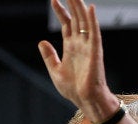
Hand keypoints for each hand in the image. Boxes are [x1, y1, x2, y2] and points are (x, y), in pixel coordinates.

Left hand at [38, 0, 115, 119]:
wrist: (84, 100)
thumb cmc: (73, 89)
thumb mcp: (54, 70)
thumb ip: (49, 55)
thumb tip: (41, 42)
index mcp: (71, 47)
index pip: (66, 24)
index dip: (60, 12)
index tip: (53, 0)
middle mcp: (80, 43)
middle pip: (76, 18)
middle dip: (71, 4)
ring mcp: (88, 46)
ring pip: (84, 22)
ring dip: (80, 7)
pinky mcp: (95, 51)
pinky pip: (94, 33)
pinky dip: (92, 20)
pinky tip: (90, 8)